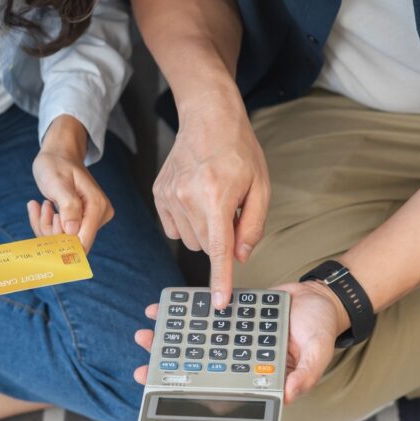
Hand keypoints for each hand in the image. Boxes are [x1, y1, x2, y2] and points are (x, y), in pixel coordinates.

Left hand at [30, 115, 112, 250]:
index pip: (83, 241)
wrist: (59, 155)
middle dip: (50, 230)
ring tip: (42, 205)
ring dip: (46, 225)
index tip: (48, 222)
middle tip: (43, 206)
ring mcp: (90, 221)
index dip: (61, 242)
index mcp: (97, 207)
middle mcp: (98, 217)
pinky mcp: (81, 223)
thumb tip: (72, 231)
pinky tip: (43, 207)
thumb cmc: (57, 164)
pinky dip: (47, 224)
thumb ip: (68, 206)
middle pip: (71, 243)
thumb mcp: (58, 182)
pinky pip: (60, 234)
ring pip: (63, 240)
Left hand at [133, 281, 348, 403]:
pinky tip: (162, 310)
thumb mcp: (319, 352)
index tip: (169, 399)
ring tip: (144, 336)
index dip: (195, 402)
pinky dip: (181, 316)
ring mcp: (231, 342)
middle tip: (143, 370)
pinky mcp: (227, 319)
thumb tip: (288, 396)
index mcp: (259, 379)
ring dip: (168, 344)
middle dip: (169, 373)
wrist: (320, 297)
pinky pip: (201, 320)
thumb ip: (306, 375)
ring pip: (194, 347)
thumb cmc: (322, 329)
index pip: (224, 397)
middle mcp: (240, 364)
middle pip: (199, 374)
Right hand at [154, 92, 270, 307]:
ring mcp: (169, 196)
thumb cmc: (240, 150)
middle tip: (229, 211)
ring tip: (212, 200)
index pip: (218, 250)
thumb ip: (252, 225)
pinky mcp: (158, 194)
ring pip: (188, 240)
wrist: (208, 117)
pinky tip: (195, 201)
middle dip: (219, 239)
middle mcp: (187, 198)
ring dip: (203, 231)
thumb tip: (240, 257)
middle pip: (205, 247)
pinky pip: (173, 229)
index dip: (220, 279)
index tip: (218, 302)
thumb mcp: (261, 186)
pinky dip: (186, 223)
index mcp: (217, 197)